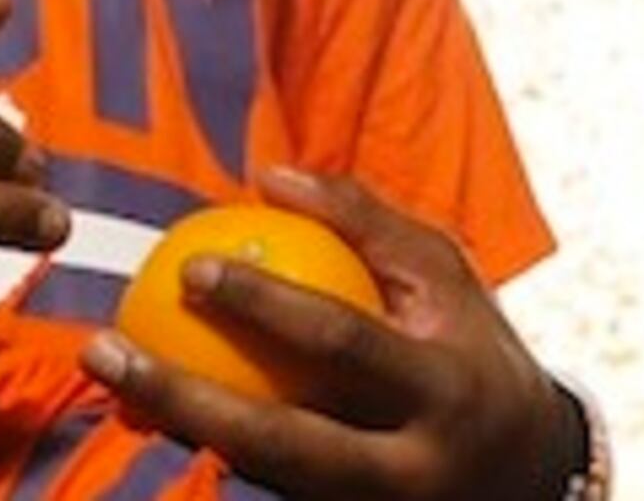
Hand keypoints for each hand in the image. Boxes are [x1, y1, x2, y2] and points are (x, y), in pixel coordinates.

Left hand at [82, 165, 578, 500]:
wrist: (535, 473)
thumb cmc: (469, 348)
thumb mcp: (443, 277)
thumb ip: (364, 220)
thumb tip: (271, 175)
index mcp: (442, 389)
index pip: (342, 342)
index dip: (264, 305)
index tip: (190, 267)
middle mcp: (412, 467)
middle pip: (286, 443)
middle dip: (187, 400)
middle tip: (107, 350)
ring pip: (267, 484)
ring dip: (181, 439)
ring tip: (111, 389)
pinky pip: (269, 499)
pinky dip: (208, 468)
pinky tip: (143, 428)